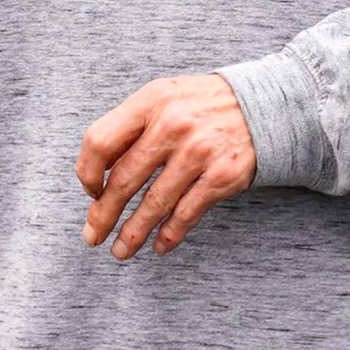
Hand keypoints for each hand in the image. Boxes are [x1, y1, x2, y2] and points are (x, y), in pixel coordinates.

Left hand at [75, 74, 257, 257]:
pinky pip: (187, 213)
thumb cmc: (200, 106)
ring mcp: (199, 151)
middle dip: (103, 215)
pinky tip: (159, 245)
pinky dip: (170, 235)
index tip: (91, 193)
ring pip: (154, 203)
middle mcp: (172, 125)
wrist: (262, 105)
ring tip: (120, 251)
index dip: (87, 173)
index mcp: (150, 102)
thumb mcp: (162, 98)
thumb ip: (130, 127)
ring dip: (132, 233)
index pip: (100, 141)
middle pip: (123, 179)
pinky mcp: (222, 175)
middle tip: (93, 235)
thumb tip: (95, 173)